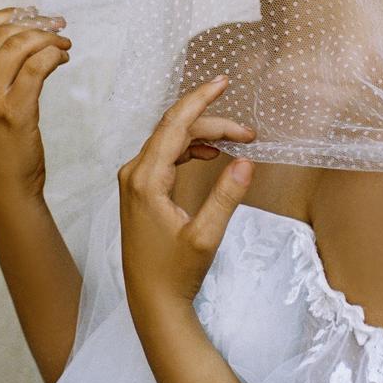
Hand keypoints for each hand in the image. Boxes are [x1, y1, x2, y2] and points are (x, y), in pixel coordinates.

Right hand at [0, 6, 71, 200]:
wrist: (5, 183)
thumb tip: (18, 32)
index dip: (7, 15)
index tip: (32, 13)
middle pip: (2, 35)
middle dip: (35, 24)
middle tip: (57, 26)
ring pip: (20, 47)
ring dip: (48, 38)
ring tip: (63, 43)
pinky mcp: (14, 111)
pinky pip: (38, 66)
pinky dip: (54, 55)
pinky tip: (62, 58)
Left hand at [118, 75, 255, 305]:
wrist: (151, 301)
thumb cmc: (175, 273)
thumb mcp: (206, 236)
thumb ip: (225, 197)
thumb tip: (245, 161)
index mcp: (146, 179)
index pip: (175, 124)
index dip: (201, 99)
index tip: (224, 81)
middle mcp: (134, 173)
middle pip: (174, 129)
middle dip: (212, 123)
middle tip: (248, 132)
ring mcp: (134, 181)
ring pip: (170, 141)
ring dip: (203, 135)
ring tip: (237, 140)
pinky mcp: (139, 190)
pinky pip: (165, 155)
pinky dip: (189, 148)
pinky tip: (210, 153)